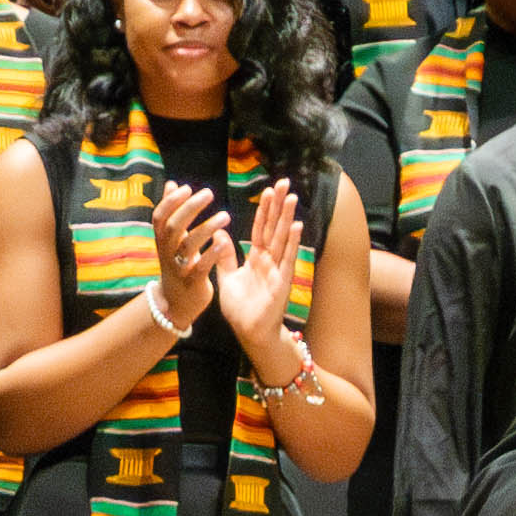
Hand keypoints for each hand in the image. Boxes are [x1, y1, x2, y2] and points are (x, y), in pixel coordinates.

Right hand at [145, 182, 225, 332]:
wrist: (175, 305)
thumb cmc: (177, 264)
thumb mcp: (171, 239)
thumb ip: (173, 212)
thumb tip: (171, 184)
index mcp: (162, 241)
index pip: (160, 217)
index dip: (170, 202)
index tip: (186, 187)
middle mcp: (167, 253)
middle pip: (173, 227)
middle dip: (190, 208)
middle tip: (209, 193)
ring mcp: (178, 268)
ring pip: (188, 246)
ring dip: (206, 228)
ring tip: (225, 216)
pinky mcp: (192, 283)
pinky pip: (201, 267)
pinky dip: (212, 254)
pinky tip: (225, 242)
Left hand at [210, 179, 305, 348]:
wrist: (249, 333)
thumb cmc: (241, 309)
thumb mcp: (228, 278)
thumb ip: (225, 256)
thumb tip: (219, 232)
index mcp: (256, 259)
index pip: (260, 229)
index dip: (264, 210)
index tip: (268, 190)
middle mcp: (269, 261)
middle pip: (273, 228)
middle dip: (278, 206)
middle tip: (284, 182)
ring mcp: (277, 270)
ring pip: (282, 239)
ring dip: (286, 218)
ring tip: (291, 197)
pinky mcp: (282, 282)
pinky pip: (287, 259)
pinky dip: (292, 243)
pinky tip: (296, 226)